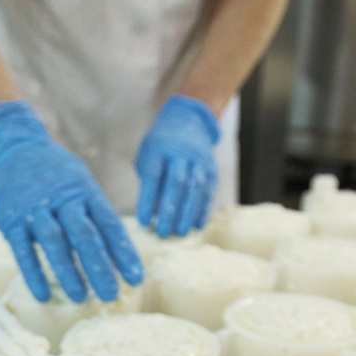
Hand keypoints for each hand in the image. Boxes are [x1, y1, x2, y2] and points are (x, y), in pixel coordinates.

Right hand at [0, 100, 141, 301]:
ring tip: (81, 297)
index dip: (124, 252)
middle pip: (84, 236)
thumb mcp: (82, 183)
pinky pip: (23, 251)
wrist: (11, 147)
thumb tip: (118, 255)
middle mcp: (62, 200)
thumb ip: (97, 215)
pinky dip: (33, 274)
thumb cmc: (55, 173)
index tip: (136, 278)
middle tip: (111, 294)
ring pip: (55, 243)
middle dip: (99, 267)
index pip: (109, 224)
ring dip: (68, 272)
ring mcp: (35, 211)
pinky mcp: (11, 221)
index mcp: (85, 192)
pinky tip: (43, 296)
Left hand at [134, 94, 220, 237]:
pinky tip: (196, 226)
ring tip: (180, 232)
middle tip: (163, 232)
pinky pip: (208, 191)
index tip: (144, 222)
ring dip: (188, 213)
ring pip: (195, 188)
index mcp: (159, 149)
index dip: (148, 201)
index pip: (153, 177)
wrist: (187, 122)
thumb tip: (154, 214)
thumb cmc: (160, 147)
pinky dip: (203, 210)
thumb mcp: (147, 156)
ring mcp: (199, 161)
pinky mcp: (211, 169)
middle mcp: (181, 153)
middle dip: (170, 211)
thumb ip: (148, 182)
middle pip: (177, 184)